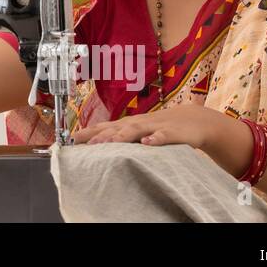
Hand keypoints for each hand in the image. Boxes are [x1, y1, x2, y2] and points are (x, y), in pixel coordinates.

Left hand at [74, 104, 236, 150]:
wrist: (195, 121)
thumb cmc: (162, 127)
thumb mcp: (140, 132)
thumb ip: (121, 137)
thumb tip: (97, 144)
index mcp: (130, 124)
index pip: (105, 127)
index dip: (88, 132)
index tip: (70, 139)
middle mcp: (139, 123)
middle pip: (115, 128)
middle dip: (98, 135)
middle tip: (81, 142)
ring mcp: (156, 126)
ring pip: (136, 130)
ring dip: (121, 136)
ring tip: (107, 143)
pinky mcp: (173, 132)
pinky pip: (164, 136)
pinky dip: (156, 138)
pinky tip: (148, 143)